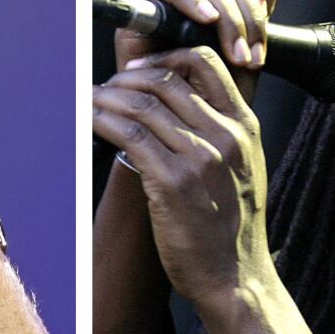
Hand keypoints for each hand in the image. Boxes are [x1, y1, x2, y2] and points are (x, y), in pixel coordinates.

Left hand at [92, 45, 274, 307]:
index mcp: (245, 126)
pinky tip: (90, 121)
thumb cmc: (230, 227)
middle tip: (105, 87)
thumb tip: (174, 106)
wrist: (235, 276)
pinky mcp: (172, 183)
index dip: (164, 57)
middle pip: (166, 80)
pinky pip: (129, 136)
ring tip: (89, 102)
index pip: (205, 62)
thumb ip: (219, 133)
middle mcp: (225, 136)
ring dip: (107, 98)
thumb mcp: (242, 168)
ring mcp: (200, 159)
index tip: (139, 70)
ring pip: (142, 105)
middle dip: (126, 78)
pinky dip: (103, 122)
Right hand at [116, 0, 279, 102]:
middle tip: (250, 55)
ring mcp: (164, 0)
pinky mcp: (138, 13)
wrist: (186, 130)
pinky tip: (205, 20)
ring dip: (227, 13)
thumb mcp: (249, 57)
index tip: (264, 19)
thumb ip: (260, 15)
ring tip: (234, 54)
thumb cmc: (217, 99)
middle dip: (247, 12)